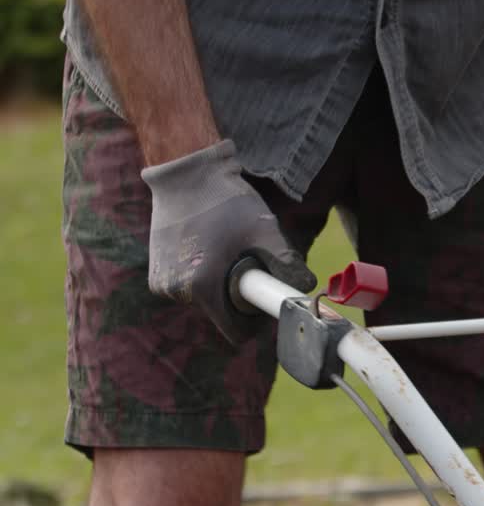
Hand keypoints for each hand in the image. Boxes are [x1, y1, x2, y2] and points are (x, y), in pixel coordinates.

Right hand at [142, 139, 315, 341]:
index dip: (256, 322)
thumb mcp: (264, 230)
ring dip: (220, 285)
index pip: (234, 332)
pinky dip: (202, 276)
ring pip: (205, 301)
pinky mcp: (155, 273)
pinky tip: (207, 248)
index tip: (264, 298)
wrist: (185, 172)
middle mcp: (176, 290)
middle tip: (247, 263)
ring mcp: (161, 282)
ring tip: (224, 249)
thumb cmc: (225, 199)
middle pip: (221, 315)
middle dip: (238, 298)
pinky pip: (188, 288)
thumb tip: (307, 287)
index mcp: (201, 286)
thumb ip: (286, 262)